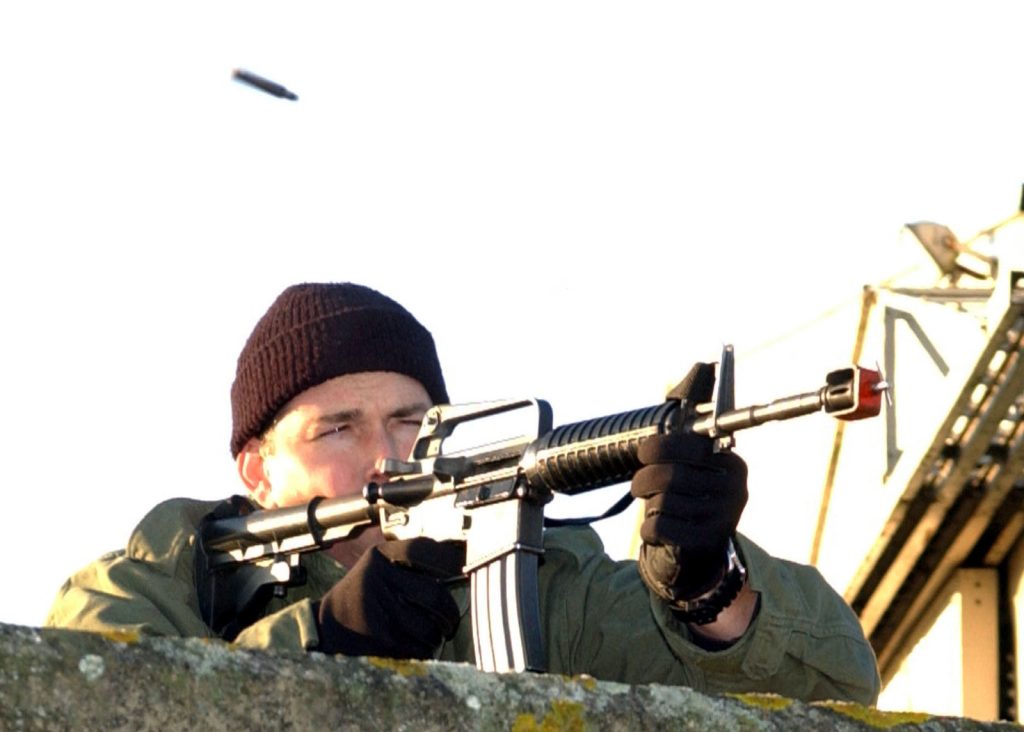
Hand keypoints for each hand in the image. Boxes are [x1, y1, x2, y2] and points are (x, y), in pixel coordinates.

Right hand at [315, 538, 464, 658]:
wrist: (326, 626)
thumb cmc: (362, 594)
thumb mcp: (378, 568)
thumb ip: (410, 563)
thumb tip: (459, 559)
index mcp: (379, 557)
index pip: (421, 550)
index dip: (448, 558)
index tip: (464, 569)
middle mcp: (377, 579)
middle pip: (434, 594)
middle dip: (450, 611)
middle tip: (451, 620)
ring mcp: (378, 610)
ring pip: (430, 625)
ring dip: (438, 635)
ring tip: (434, 635)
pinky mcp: (380, 639)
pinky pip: (419, 647)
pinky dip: (425, 650)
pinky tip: (418, 647)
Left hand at [630, 362, 747, 606]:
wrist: (703, 550)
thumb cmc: (693, 493)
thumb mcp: (697, 458)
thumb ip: (693, 423)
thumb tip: (707, 364)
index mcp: (731, 461)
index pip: (689, 446)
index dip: (659, 448)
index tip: (644, 453)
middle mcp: (733, 488)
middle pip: (669, 475)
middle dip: (644, 477)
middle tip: (639, 481)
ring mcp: (722, 518)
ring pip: (662, 502)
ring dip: (648, 504)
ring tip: (654, 504)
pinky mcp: (705, 543)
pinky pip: (659, 527)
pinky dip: (649, 528)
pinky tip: (660, 527)